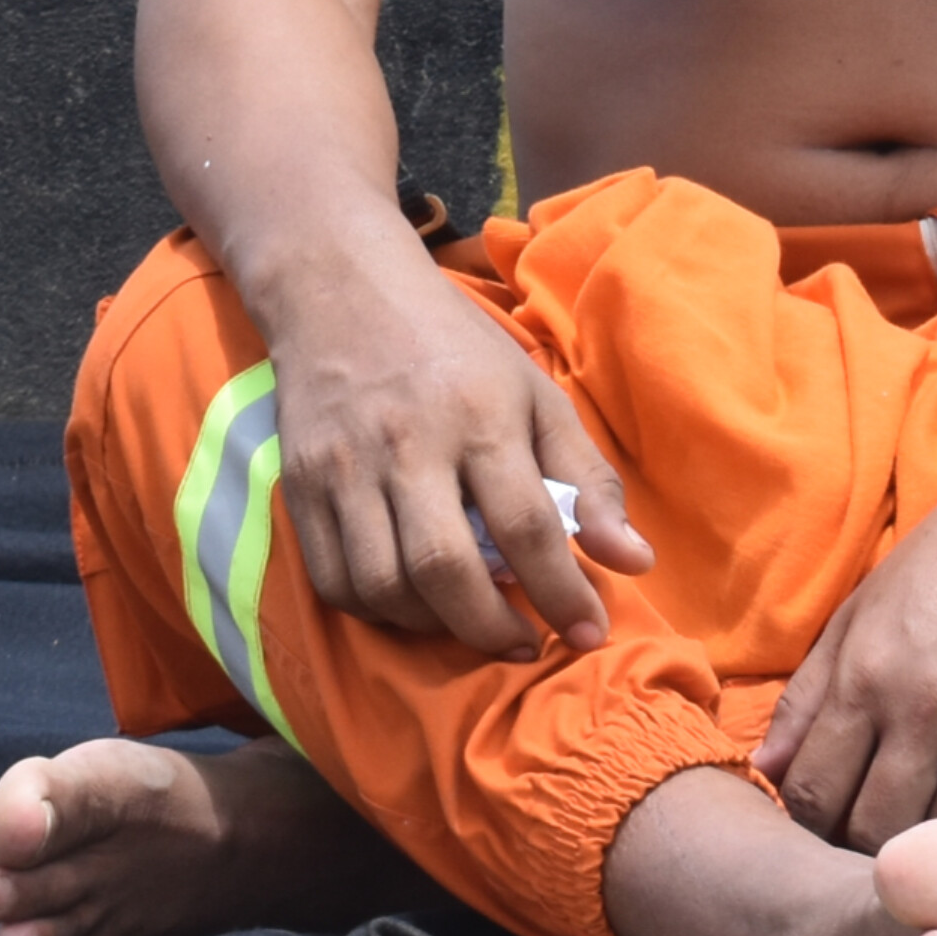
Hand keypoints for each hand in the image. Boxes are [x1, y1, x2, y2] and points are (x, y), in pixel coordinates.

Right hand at [263, 244, 650, 658]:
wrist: (345, 292)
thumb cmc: (457, 351)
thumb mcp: (535, 395)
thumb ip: (587, 479)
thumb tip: (636, 561)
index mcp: (480, 413)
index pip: (527, 524)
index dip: (562, 591)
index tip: (589, 632)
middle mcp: (409, 442)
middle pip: (445, 566)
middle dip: (491, 627)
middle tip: (526, 643)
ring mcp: (345, 466)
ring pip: (384, 585)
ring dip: (434, 626)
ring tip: (470, 619)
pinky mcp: (299, 485)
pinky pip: (334, 582)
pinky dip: (378, 610)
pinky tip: (414, 600)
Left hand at [756, 440, 936, 847]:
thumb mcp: (864, 608)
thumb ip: (810, 694)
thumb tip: (765, 771)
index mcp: (869, 671)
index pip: (814, 794)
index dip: (807, 826)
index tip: (820, 828)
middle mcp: (927, 706)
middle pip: (876, 833)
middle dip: (862, 852)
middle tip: (869, 849)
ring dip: (932, 853)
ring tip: (926, 846)